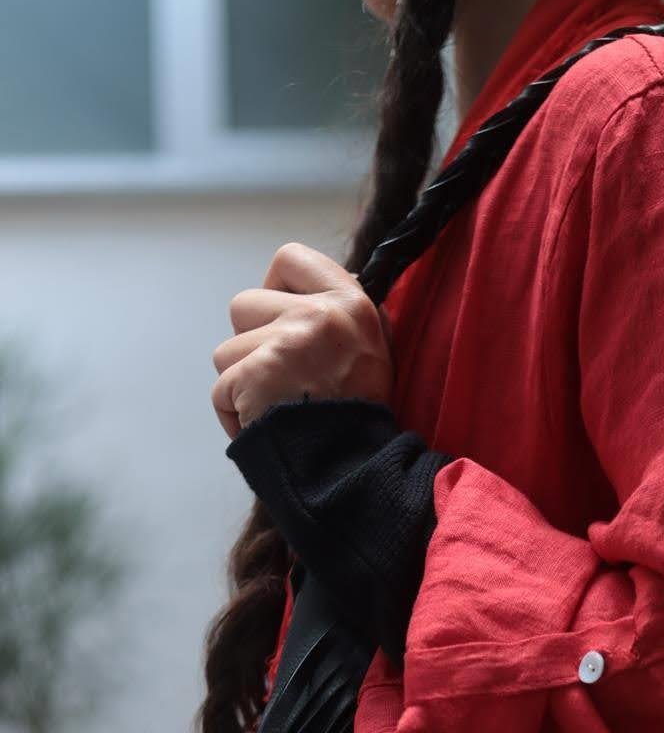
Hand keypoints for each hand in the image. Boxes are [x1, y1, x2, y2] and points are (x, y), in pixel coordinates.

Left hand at [211, 243, 393, 438]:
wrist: (353, 472)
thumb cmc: (360, 417)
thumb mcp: (373, 352)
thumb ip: (343, 315)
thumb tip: (310, 291)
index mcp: (351, 304)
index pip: (290, 259)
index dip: (276, 287)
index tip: (283, 318)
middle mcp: (318, 316)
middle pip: (245, 305)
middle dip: (251, 341)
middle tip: (281, 376)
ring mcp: (283, 346)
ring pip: (226, 351)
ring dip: (241, 382)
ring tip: (275, 407)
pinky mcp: (253, 378)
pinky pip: (221, 390)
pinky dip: (234, 413)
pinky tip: (261, 427)